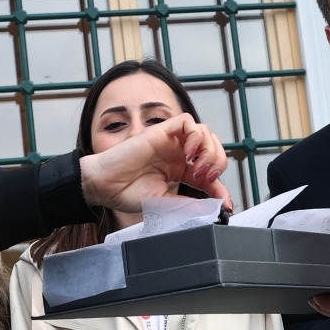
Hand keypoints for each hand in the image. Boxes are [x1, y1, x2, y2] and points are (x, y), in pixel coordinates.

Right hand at [79, 113, 230, 213]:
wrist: (106, 186)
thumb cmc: (128, 192)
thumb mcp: (166, 203)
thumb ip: (189, 204)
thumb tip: (213, 208)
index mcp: (181, 171)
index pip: (211, 174)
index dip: (220, 187)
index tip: (224, 203)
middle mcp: (179, 154)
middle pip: (213, 148)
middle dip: (218, 163)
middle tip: (207, 179)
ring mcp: (171, 142)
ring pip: (205, 132)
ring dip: (209, 150)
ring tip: (197, 168)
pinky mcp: (161, 131)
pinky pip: (187, 122)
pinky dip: (195, 136)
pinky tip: (189, 154)